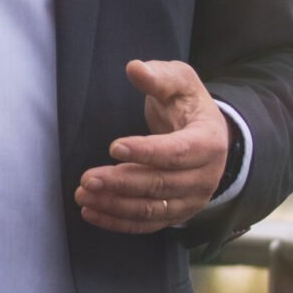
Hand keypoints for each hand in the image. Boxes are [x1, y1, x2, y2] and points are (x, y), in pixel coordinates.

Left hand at [75, 60, 228, 233]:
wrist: (207, 135)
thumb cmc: (188, 105)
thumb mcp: (180, 82)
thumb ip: (158, 76)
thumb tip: (134, 68)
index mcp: (209, 142)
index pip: (177, 152)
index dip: (146, 151)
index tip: (114, 147)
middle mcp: (205, 176)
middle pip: (160, 184)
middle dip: (121, 182)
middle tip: (87, 178)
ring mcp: (191, 200)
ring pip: (151, 209)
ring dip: (114, 205)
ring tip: (83, 195)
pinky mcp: (176, 214)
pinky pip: (146, 224)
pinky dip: (118, 222)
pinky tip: (91, 212)